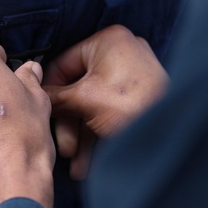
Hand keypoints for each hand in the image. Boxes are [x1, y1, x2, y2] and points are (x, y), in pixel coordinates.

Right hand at [44, 25, 169, 179]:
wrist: (173, 133)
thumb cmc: (131, 106)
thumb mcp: (84, 99)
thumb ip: (55, 96)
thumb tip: (34, 95)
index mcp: (106, 41)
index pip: (63, 64)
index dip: (50, 93)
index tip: (40, 115)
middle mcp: (118, 54)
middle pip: (77, 88)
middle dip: (69, 124)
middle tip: (65, 150)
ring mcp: (129, 77)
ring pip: (92, 104)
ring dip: (81, 136)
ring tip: (76, 166)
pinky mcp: (136, 99)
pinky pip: (107, 112)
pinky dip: (96, 133)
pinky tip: (88, 163)